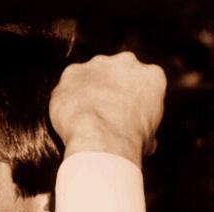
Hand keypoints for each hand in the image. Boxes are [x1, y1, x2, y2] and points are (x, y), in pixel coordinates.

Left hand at [49, 52, 165, 166]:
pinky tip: (67, 115)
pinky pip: (67, 85)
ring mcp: (97, 65)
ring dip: (85, 90)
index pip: (141, 83)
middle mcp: (126, 63)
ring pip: (90, 75)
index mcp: (152, 76)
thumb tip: (147, 143)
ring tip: (82, 116)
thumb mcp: (148, 139)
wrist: (100, 141)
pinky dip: (66, 98)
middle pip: (116, 72)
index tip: (122, 112)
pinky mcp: (72, 72)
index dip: (130, 99)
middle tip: (100, 111)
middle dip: (108, 88)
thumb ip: (145, 129)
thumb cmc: (127, 143)